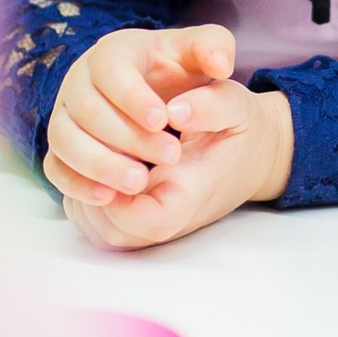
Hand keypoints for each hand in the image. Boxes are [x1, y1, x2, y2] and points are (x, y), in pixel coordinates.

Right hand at [43, 24, 235, 205]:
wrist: (166, 97)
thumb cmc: (182, 72)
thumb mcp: (203, 54)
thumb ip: (215, 48)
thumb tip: (220, 65)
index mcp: (113, 51)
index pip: (110, 69)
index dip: (132, 96)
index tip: (164, 121)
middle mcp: (80, 80)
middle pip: (86, 109)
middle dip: (126, 136)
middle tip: (170, 156)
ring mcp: (64, 113)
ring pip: (64, 139)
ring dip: (99, 163)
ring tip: (140, 182)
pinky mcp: (61, 145)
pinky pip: (54, 166)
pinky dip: (76, 183)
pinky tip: (108, 197)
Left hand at [62, 82, 294, 251]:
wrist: (252, 157)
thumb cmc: (240, 132)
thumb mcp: (236, 106)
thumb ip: (210, 106)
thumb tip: (176, 110)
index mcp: (192, 194)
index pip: (150, 222)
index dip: (120, 200)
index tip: (117, 162)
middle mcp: (169, 219)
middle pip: (114, 230)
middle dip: (95, 187)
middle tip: (97, 146)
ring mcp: (151, 225)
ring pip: (99, 229)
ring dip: (86, 192)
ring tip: (94, 152)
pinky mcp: (137, 223)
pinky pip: (97, 224)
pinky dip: (85, 196)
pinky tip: (95, 164)